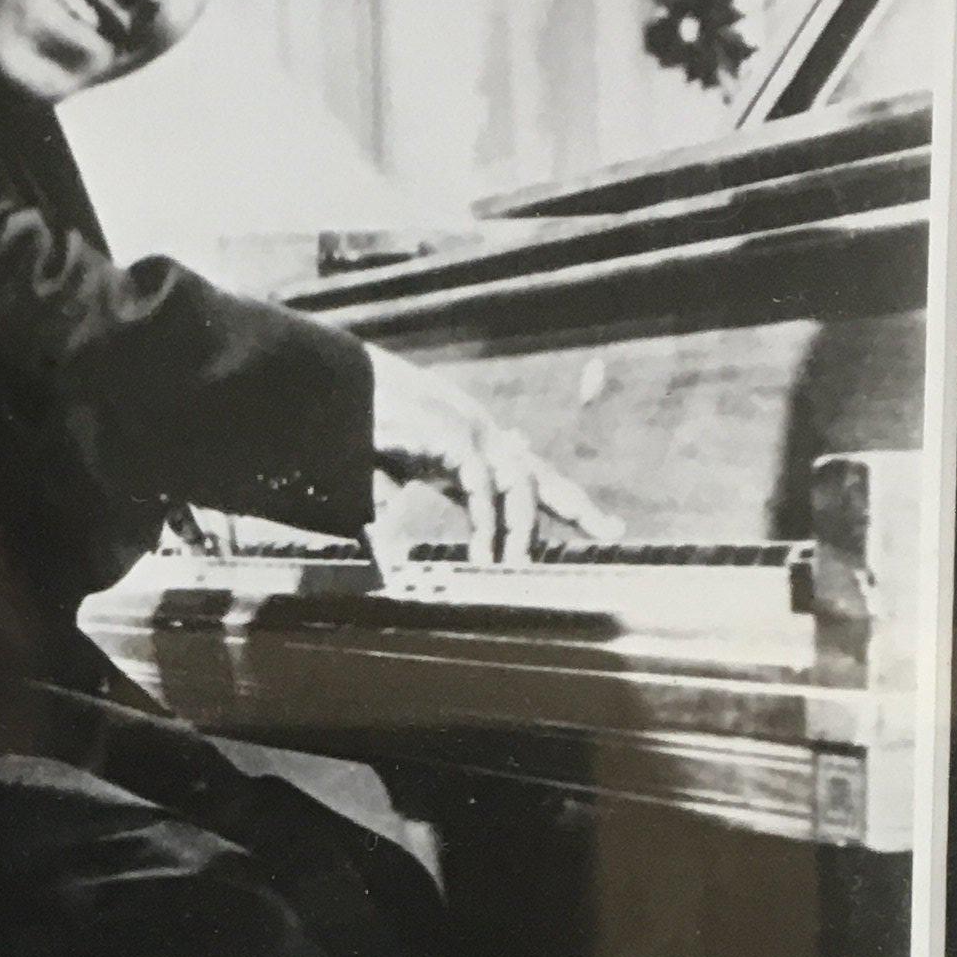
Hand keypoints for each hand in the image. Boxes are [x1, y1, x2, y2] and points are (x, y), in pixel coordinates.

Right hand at [365, 344, 618, 565]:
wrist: (344, 390)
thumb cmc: (367, 431)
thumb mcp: (386, 478)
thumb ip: (390, 511)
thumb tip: (388, 549)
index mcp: (477, 453)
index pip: (529, 480)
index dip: (562, 504)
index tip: (598, 526)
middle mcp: (484, 443)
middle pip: (542, 477)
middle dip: (578, 506)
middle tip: (611, 533)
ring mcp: (473, 437)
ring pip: (519, 484)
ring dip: (521, 528)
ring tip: (517, 566)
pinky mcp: (455, 438)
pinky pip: (481, 484)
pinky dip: (483, 519)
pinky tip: (482, 550)